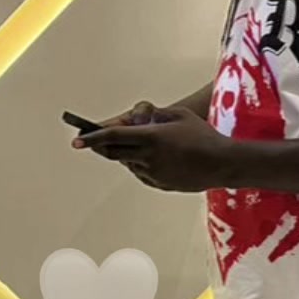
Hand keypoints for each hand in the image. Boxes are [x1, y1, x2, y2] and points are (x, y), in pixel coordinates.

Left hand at [77, 105, 231, 191]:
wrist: (222, 163)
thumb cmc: (203, 135)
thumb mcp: (179, 115)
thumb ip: (155, 114)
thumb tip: (138, 117)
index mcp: (151, 137)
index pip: (112, 136)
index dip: (92, 138)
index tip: (76, 140)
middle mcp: (148, 156)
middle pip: (114, 153)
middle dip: (101, 147)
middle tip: (91, 143)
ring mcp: (153, 173)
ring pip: (128, 163)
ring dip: (125, 154)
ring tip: (133, 145)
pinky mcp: (159, 184)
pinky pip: (141, 173)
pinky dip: (138, 165)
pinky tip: (147, 158)